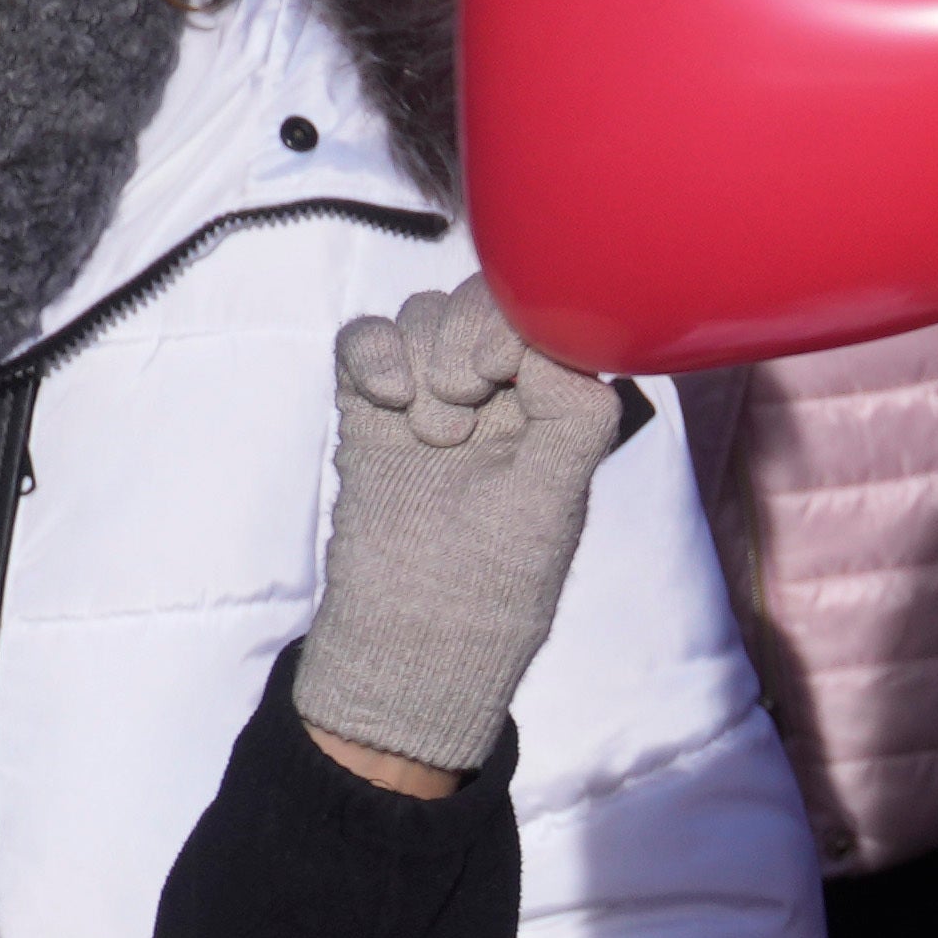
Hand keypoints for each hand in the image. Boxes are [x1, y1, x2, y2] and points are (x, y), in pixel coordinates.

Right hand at [297, 280, 637, 795]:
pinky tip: (388, 401)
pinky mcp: (370, 413)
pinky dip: (373, 351)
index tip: (500, 373)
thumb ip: (573, 415)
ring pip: (423, 314)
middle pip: (478, 300)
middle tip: (461, 409)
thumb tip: (553, 344)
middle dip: (466, 338)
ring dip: (423, 356)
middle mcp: (495, 395)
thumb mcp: (557, 500)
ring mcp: (429, 399)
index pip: (540, 317)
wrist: (415, 637)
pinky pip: (364, 339)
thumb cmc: (497, 584)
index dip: (514, 325)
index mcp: (552, 408)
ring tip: (431, 433)